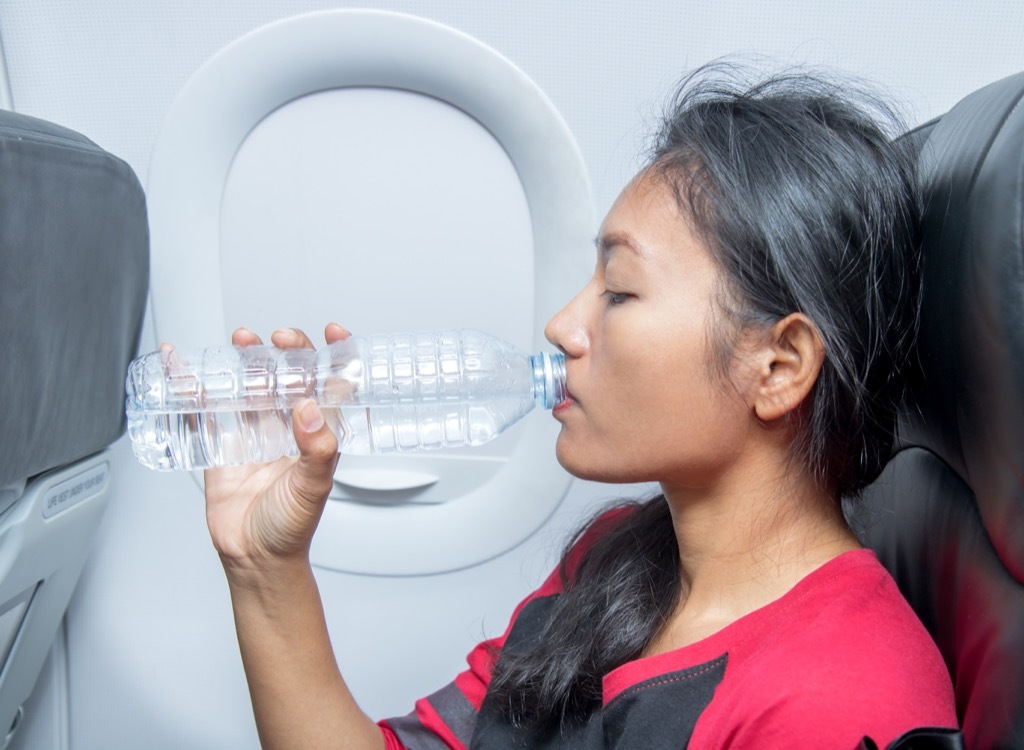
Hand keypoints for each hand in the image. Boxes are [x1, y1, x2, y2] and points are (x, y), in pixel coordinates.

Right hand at [204, 323, 350, 568]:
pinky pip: (205, 410)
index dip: (337, 358)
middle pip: (289, 377)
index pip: (332, 387)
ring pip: (251, 386)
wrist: (253, 558)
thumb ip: (316, 451)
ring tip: (242, 340)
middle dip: (285, 352)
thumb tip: (311, 411)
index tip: (334, 333)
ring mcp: (254, 434)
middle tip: (277, 338)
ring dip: (247, 360)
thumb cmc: (291, 528)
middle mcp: (288, 428)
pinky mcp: (220, 445)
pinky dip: (192, 386)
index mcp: (318, 434)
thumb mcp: (312, 489)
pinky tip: (182, 366)